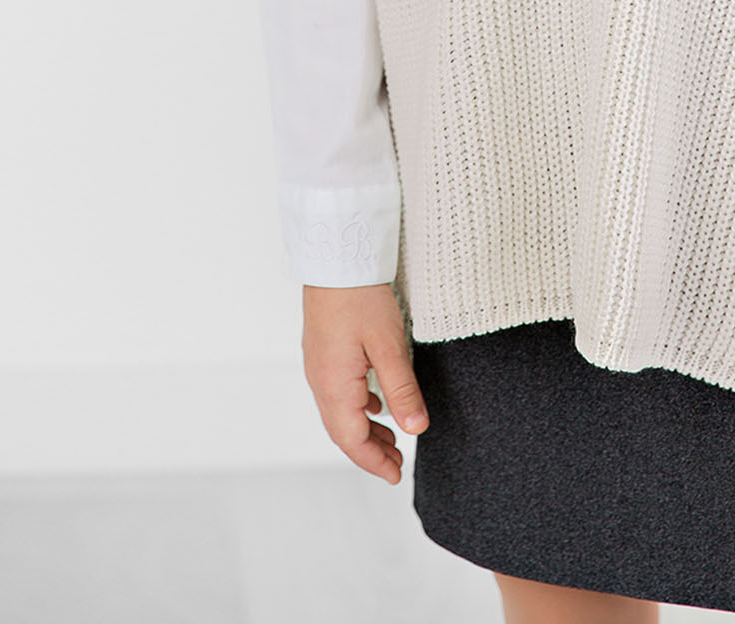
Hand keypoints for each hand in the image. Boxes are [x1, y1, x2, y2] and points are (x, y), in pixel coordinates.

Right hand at [301, 283, 428, 484]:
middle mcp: (320, 381)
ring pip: (340, 412)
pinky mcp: (323, 351)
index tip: (396, 475)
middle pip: (343, 431)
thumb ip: (402, 390)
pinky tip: (376, 403)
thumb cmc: (360, 296)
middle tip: (398, 464)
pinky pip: (338, 392)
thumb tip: (415, 429)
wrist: (335, 258)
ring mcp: (319, 366)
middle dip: (370, 452)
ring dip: (364, 431)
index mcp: (334, 386)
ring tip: (391, 440)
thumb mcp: (389, 345)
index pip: (352, 440)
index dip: (374, 462)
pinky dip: (358, 407)